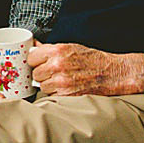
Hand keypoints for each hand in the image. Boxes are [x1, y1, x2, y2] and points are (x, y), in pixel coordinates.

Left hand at [28, 43, 143, 96]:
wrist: (112, 73)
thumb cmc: (92, 60)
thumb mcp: (70, 47)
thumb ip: (49, 48)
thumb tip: (32, 46)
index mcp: (57, 51)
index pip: (31, 58)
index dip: (36, 61)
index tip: (40, 63)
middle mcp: (58, 65)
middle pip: (35, 74)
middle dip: (43, 74)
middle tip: (54, 73)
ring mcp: (61, 82)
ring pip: (43, 86)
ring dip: (50, 85)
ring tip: (63, 80)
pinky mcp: (66, 95)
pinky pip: (52, 95)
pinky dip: (57, 93)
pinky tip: (68, 87)